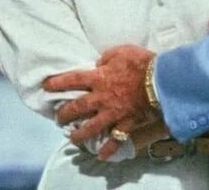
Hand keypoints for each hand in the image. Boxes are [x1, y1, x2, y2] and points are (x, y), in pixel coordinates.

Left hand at [42, 45, 156, 158]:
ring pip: (92, 126)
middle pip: (77, 107)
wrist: (161, 80)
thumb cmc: (141, 63)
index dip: (57, 83)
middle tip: (58, 118)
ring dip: (80, 134)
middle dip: (65, 114)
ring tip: (72, 138)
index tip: (46, 86)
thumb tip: (99, 64)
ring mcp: (113, 112)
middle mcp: (101, 98)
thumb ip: (106, 58)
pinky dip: (109, 148)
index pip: (72, 80)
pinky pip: (116, 138)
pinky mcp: (126, 122)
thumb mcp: (120, 52)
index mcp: (98, 78)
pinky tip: (102, 156)